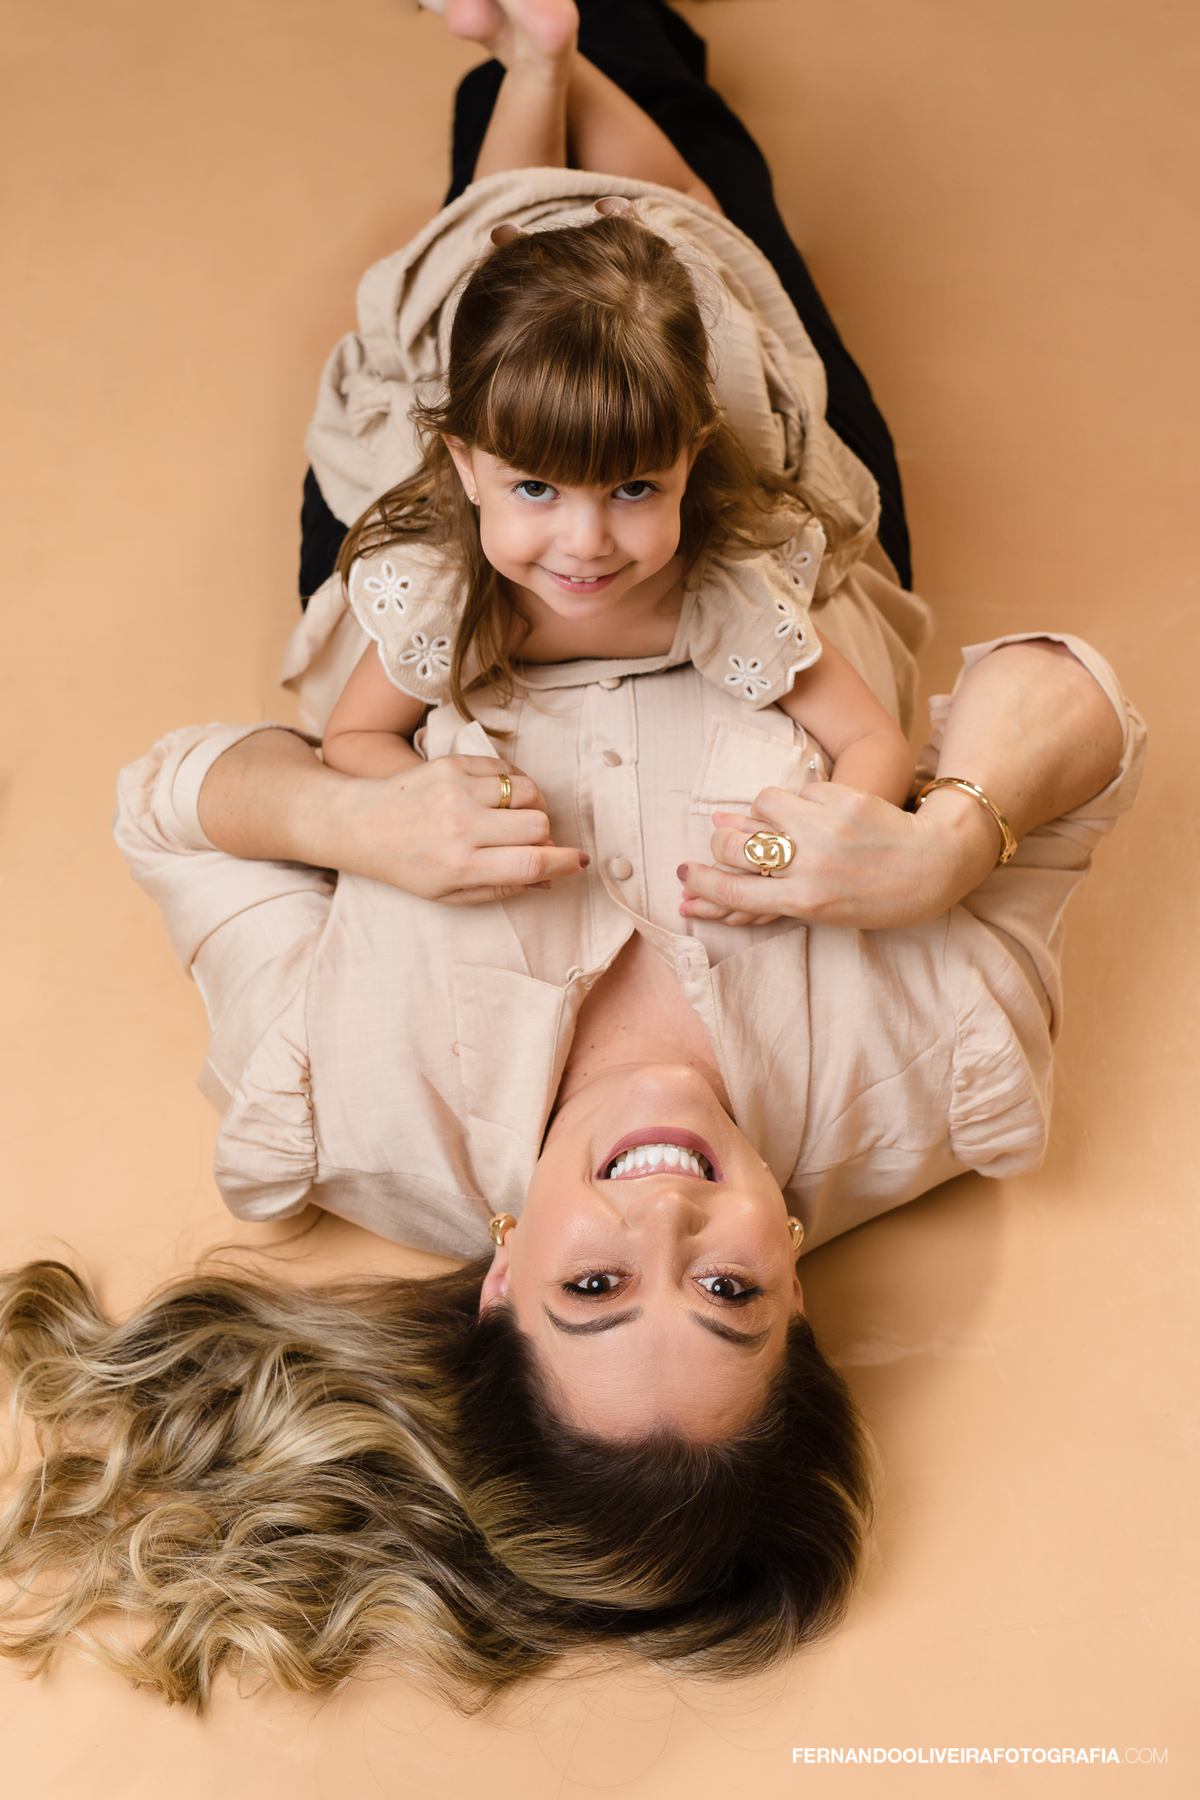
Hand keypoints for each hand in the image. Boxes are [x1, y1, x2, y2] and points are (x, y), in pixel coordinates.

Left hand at [325, 753, 588, 903]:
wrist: (359, 824)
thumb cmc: (406, 866)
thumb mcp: (449, 893)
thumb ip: (501, 888)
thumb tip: (548, 878)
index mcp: (460, 866)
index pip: (531, 862)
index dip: (565, 862)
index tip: (578, 861)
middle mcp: (460, 827)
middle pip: (538, 825)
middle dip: (544, 836)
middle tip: (530, 842)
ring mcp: (456, 790)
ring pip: (528, 791)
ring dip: (531, 806)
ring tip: (513, 818)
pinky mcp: (452, 764)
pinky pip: (506, 769)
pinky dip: (510, 784)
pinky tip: (494, 798)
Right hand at [678, 783, 998, 931]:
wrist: (937, 863)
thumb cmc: (879, 898)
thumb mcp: (827, 911)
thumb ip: (775, 892)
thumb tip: (722, 872)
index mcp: (805, 903)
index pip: (732, 890)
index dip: (700, 883)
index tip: (683, 875)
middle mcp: (811, 867)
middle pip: (735, 846)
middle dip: (721, 841)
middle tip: (722, 839)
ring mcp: (825, 830)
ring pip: (763, 806)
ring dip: (764, 813)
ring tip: (780, 823)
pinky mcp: (842, 800)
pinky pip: (800, 791)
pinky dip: (801, 800)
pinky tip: (820, 811)